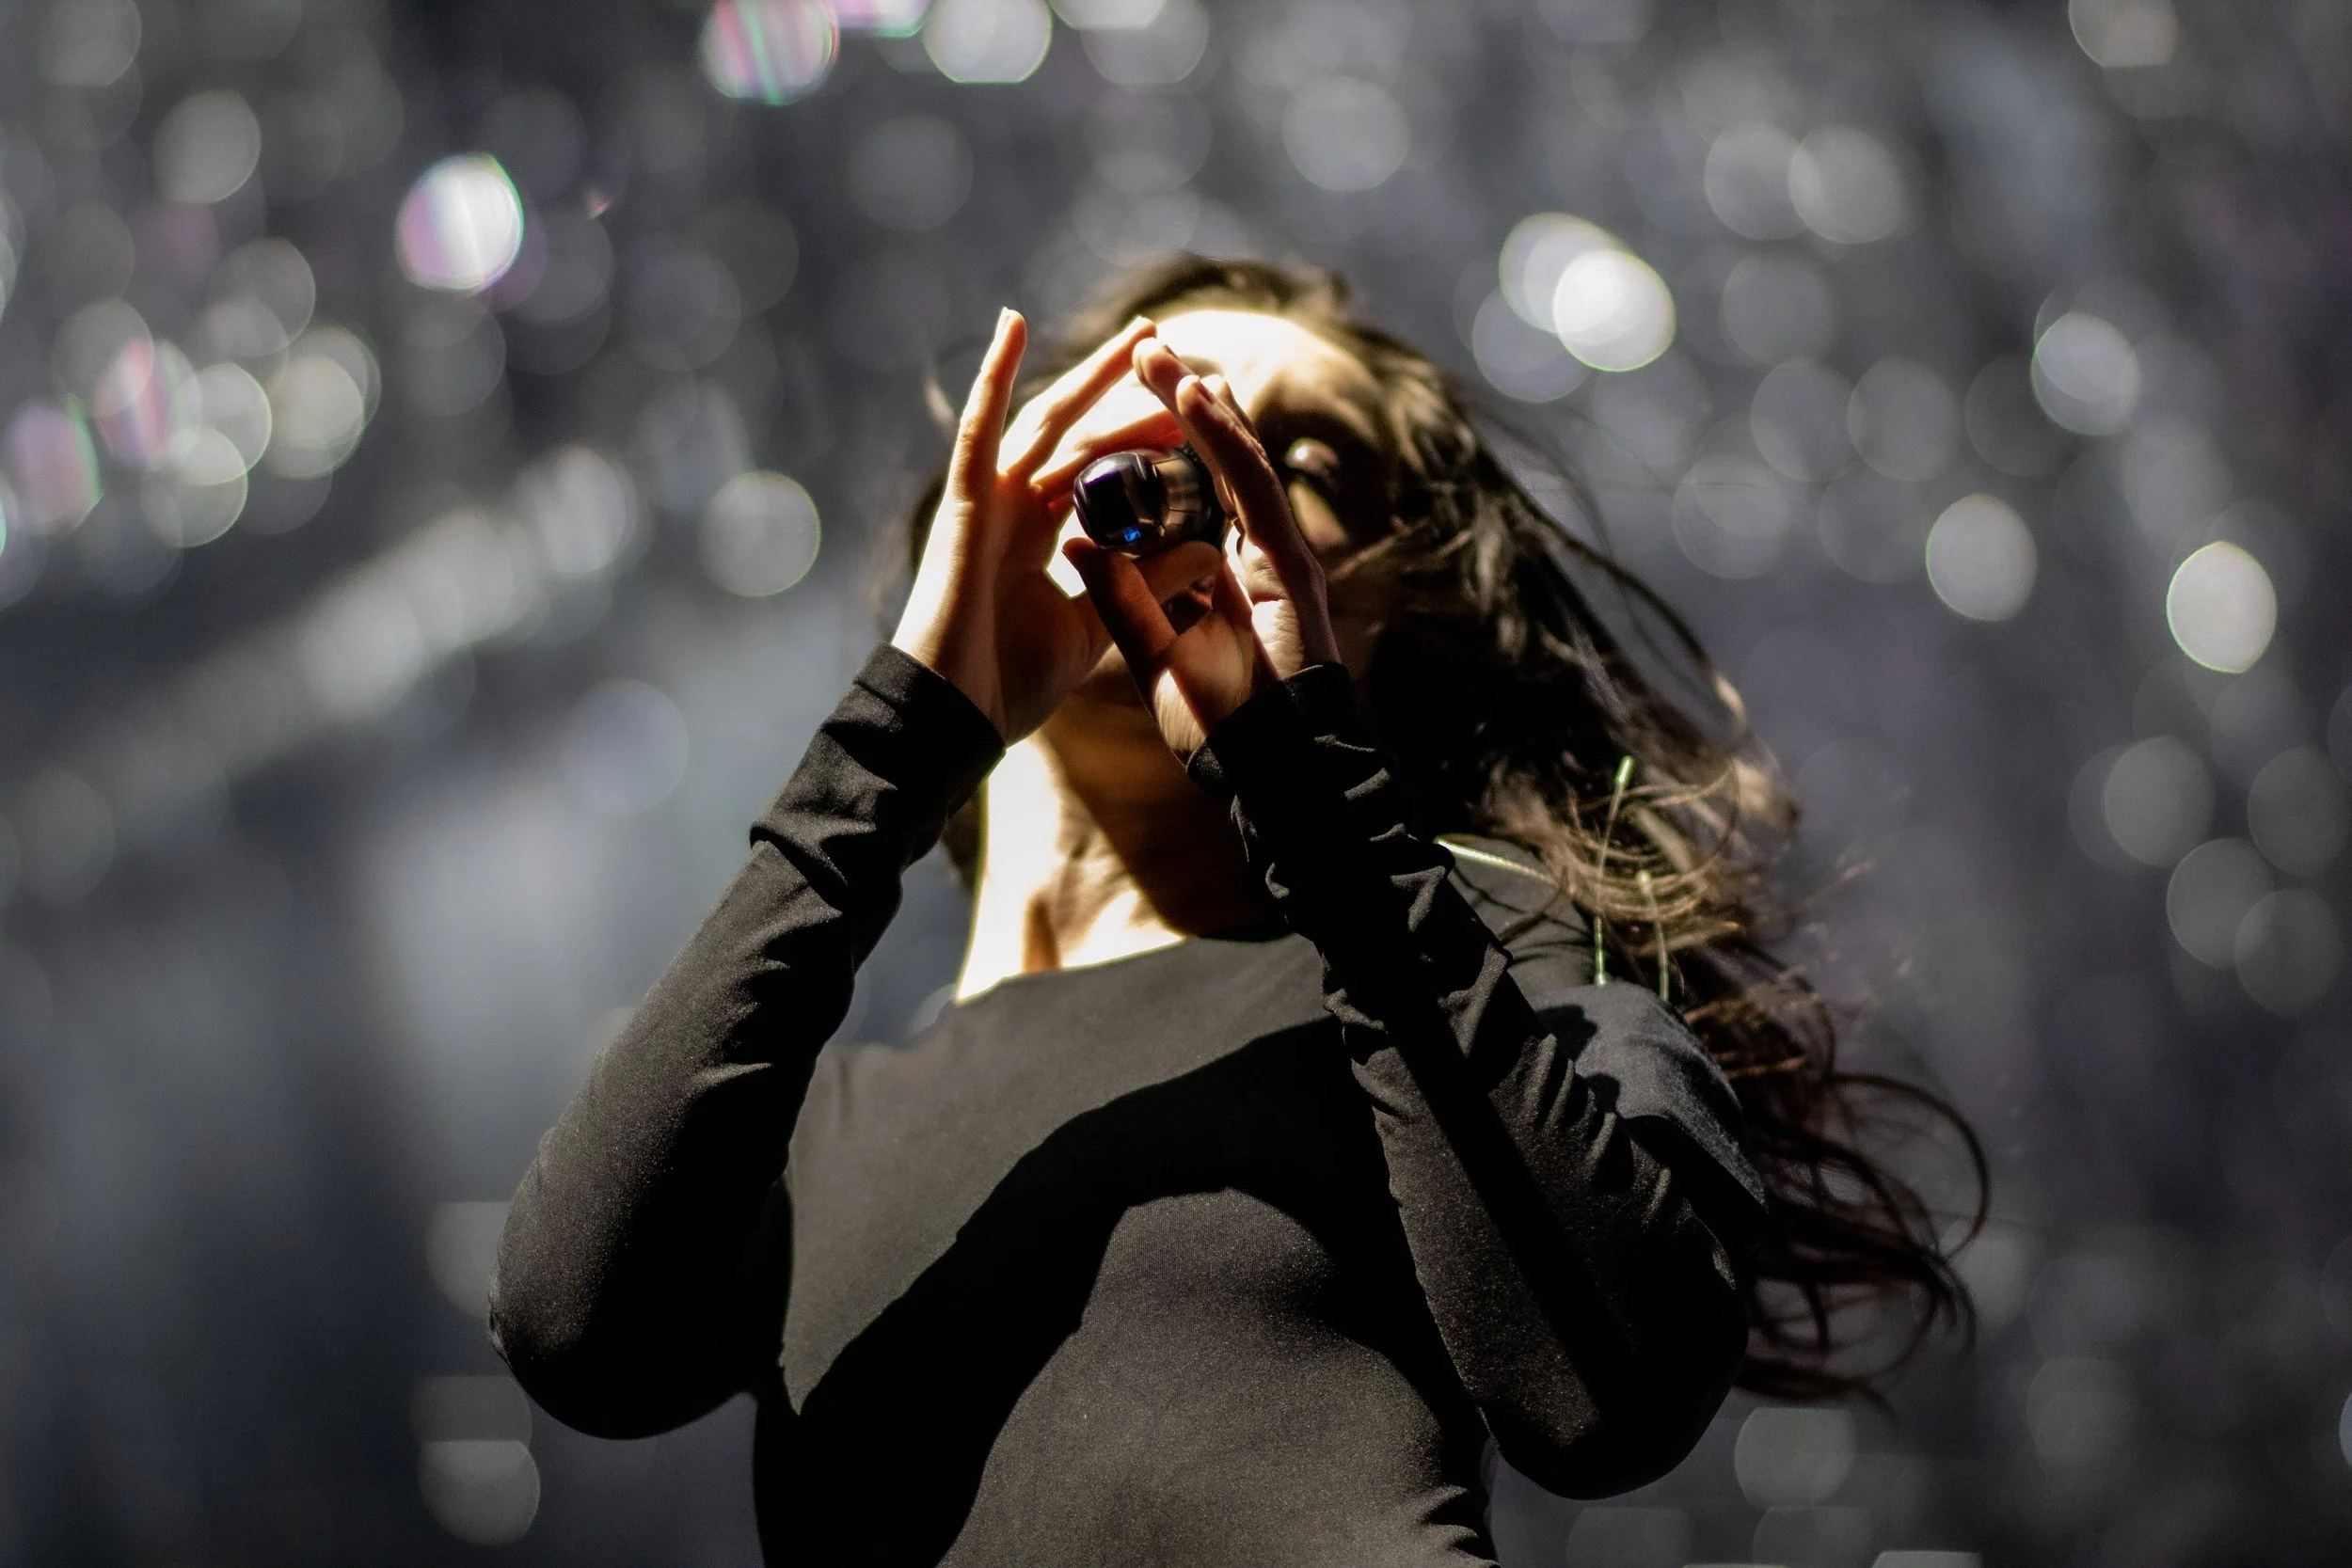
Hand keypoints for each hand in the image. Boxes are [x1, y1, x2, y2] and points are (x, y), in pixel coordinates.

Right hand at [892, 310, 1177, 740]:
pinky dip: (994, 377)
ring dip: (1090, 376)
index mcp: (1040, 537)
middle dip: (1122, 390)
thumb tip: (1209, 550)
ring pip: (1046, 423)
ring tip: (1139, 335)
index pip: (1098, 470)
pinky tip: (1013, 325)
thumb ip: (1148, 583)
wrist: (954, 720)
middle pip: (1077, 433)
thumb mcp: (1102, 625)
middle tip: (1169, 346)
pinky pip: (979, 430)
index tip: (1187, 412)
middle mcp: (1013, 508)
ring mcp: (986, 502)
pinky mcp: (963, 507)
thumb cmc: (1010, 683)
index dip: (1140, 438)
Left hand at [1063, 341, 1340, 758]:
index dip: (1153, 444)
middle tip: (1140, 347)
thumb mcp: (1152, 653)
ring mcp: (1276, 553)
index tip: (1116, 404)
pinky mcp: (1290, 562)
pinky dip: (1223, 437)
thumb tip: (1080, 540)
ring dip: (1194, 400)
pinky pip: (1250, 485)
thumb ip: (1122, 597)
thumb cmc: (1221, 728)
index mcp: (1222, 573)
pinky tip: (1196, 393)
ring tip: (1158, 350)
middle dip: (1173, 403)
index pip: (1185, 492)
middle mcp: (1253, 552)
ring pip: (1232, 459)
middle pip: (1209, 463)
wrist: (1273, 770)